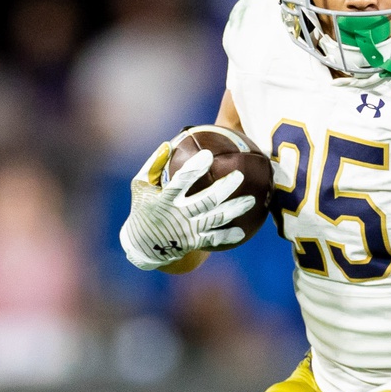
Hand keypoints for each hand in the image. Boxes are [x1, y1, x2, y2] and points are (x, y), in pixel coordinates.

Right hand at [118, 142, 258, 270]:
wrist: (141, 247)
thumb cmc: (141, 209)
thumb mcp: (139, 186)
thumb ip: (153, 165)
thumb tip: (167, 144)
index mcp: (164, 200)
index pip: (181, 181)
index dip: (194, 168)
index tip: (208, 154)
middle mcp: (177, 215)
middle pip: (206, 200)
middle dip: (224, 188)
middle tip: (239, 175)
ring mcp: (187, 230)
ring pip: (215, 219)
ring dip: (234, 210)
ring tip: (251, 201)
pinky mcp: (192, 242)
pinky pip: (213, 239)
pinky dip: (227, 236)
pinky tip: (241, 231)